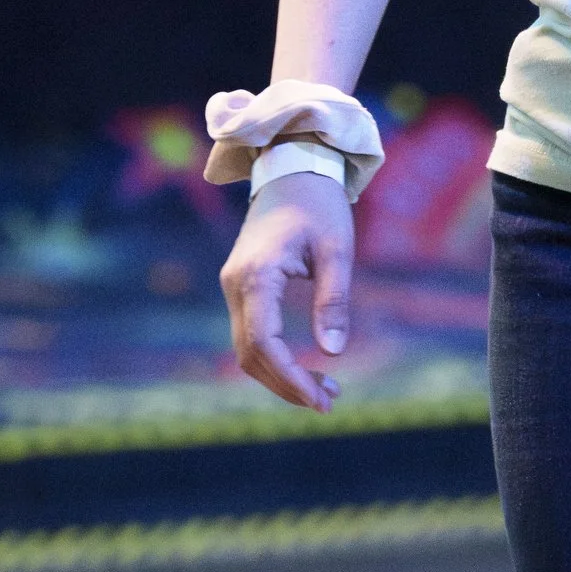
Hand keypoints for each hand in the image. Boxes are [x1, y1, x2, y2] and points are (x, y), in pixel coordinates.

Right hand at [221, 172, 353, 410]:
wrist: (292, 169)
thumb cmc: (319, 204)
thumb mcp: (337, 250)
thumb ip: (334, 300)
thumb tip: (334, 352)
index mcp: (256, 275)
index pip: (262, 342)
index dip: (289, 377)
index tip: (321, 399)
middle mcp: (235, 285)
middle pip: (250, 354)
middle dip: (287, 384)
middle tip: (329, 402)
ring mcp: (234, 287)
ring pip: (247, 349)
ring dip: (281, 375)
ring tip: (325, 390)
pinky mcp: (242, 288)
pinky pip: (252, 335)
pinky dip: (275, 358)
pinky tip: (306, 368)